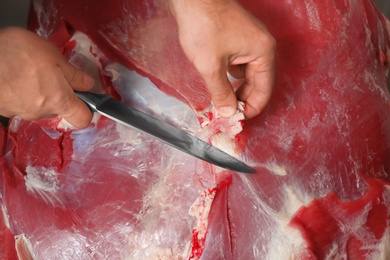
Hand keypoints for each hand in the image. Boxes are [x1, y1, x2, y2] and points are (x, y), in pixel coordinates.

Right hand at [0, 27, 93, 127]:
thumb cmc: (16, 54)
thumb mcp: (53, 56)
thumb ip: (73, 74)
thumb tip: (88, 84)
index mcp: (60, 101)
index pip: (82, 119)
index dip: (87, 110)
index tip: (86, 97)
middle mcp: (42, 112)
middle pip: (60, 109)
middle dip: (60, 92)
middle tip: (52, 72)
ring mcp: (22, 112)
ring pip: (40, 105)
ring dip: (40, 90)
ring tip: (30, 70)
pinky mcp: (6, 109)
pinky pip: (23, 102)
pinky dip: (23, 92)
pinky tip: (16, 75)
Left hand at [169, 0, 274, 118]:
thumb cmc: (203, 25)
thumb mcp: (211, 66)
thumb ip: (221, 92)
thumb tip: (228, 113)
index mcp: (263, 52)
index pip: (264, 90)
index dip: (252, 107)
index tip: (239, 119)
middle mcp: (261, 46)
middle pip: (257, 82)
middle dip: (242, 99)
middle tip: (227, 113)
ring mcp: (249, 41)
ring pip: (246, 74)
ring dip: (235, 88)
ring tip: (221, 101)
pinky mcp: (237, 38)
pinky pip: (238, 64)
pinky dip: (230, 76)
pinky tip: (219, 82)